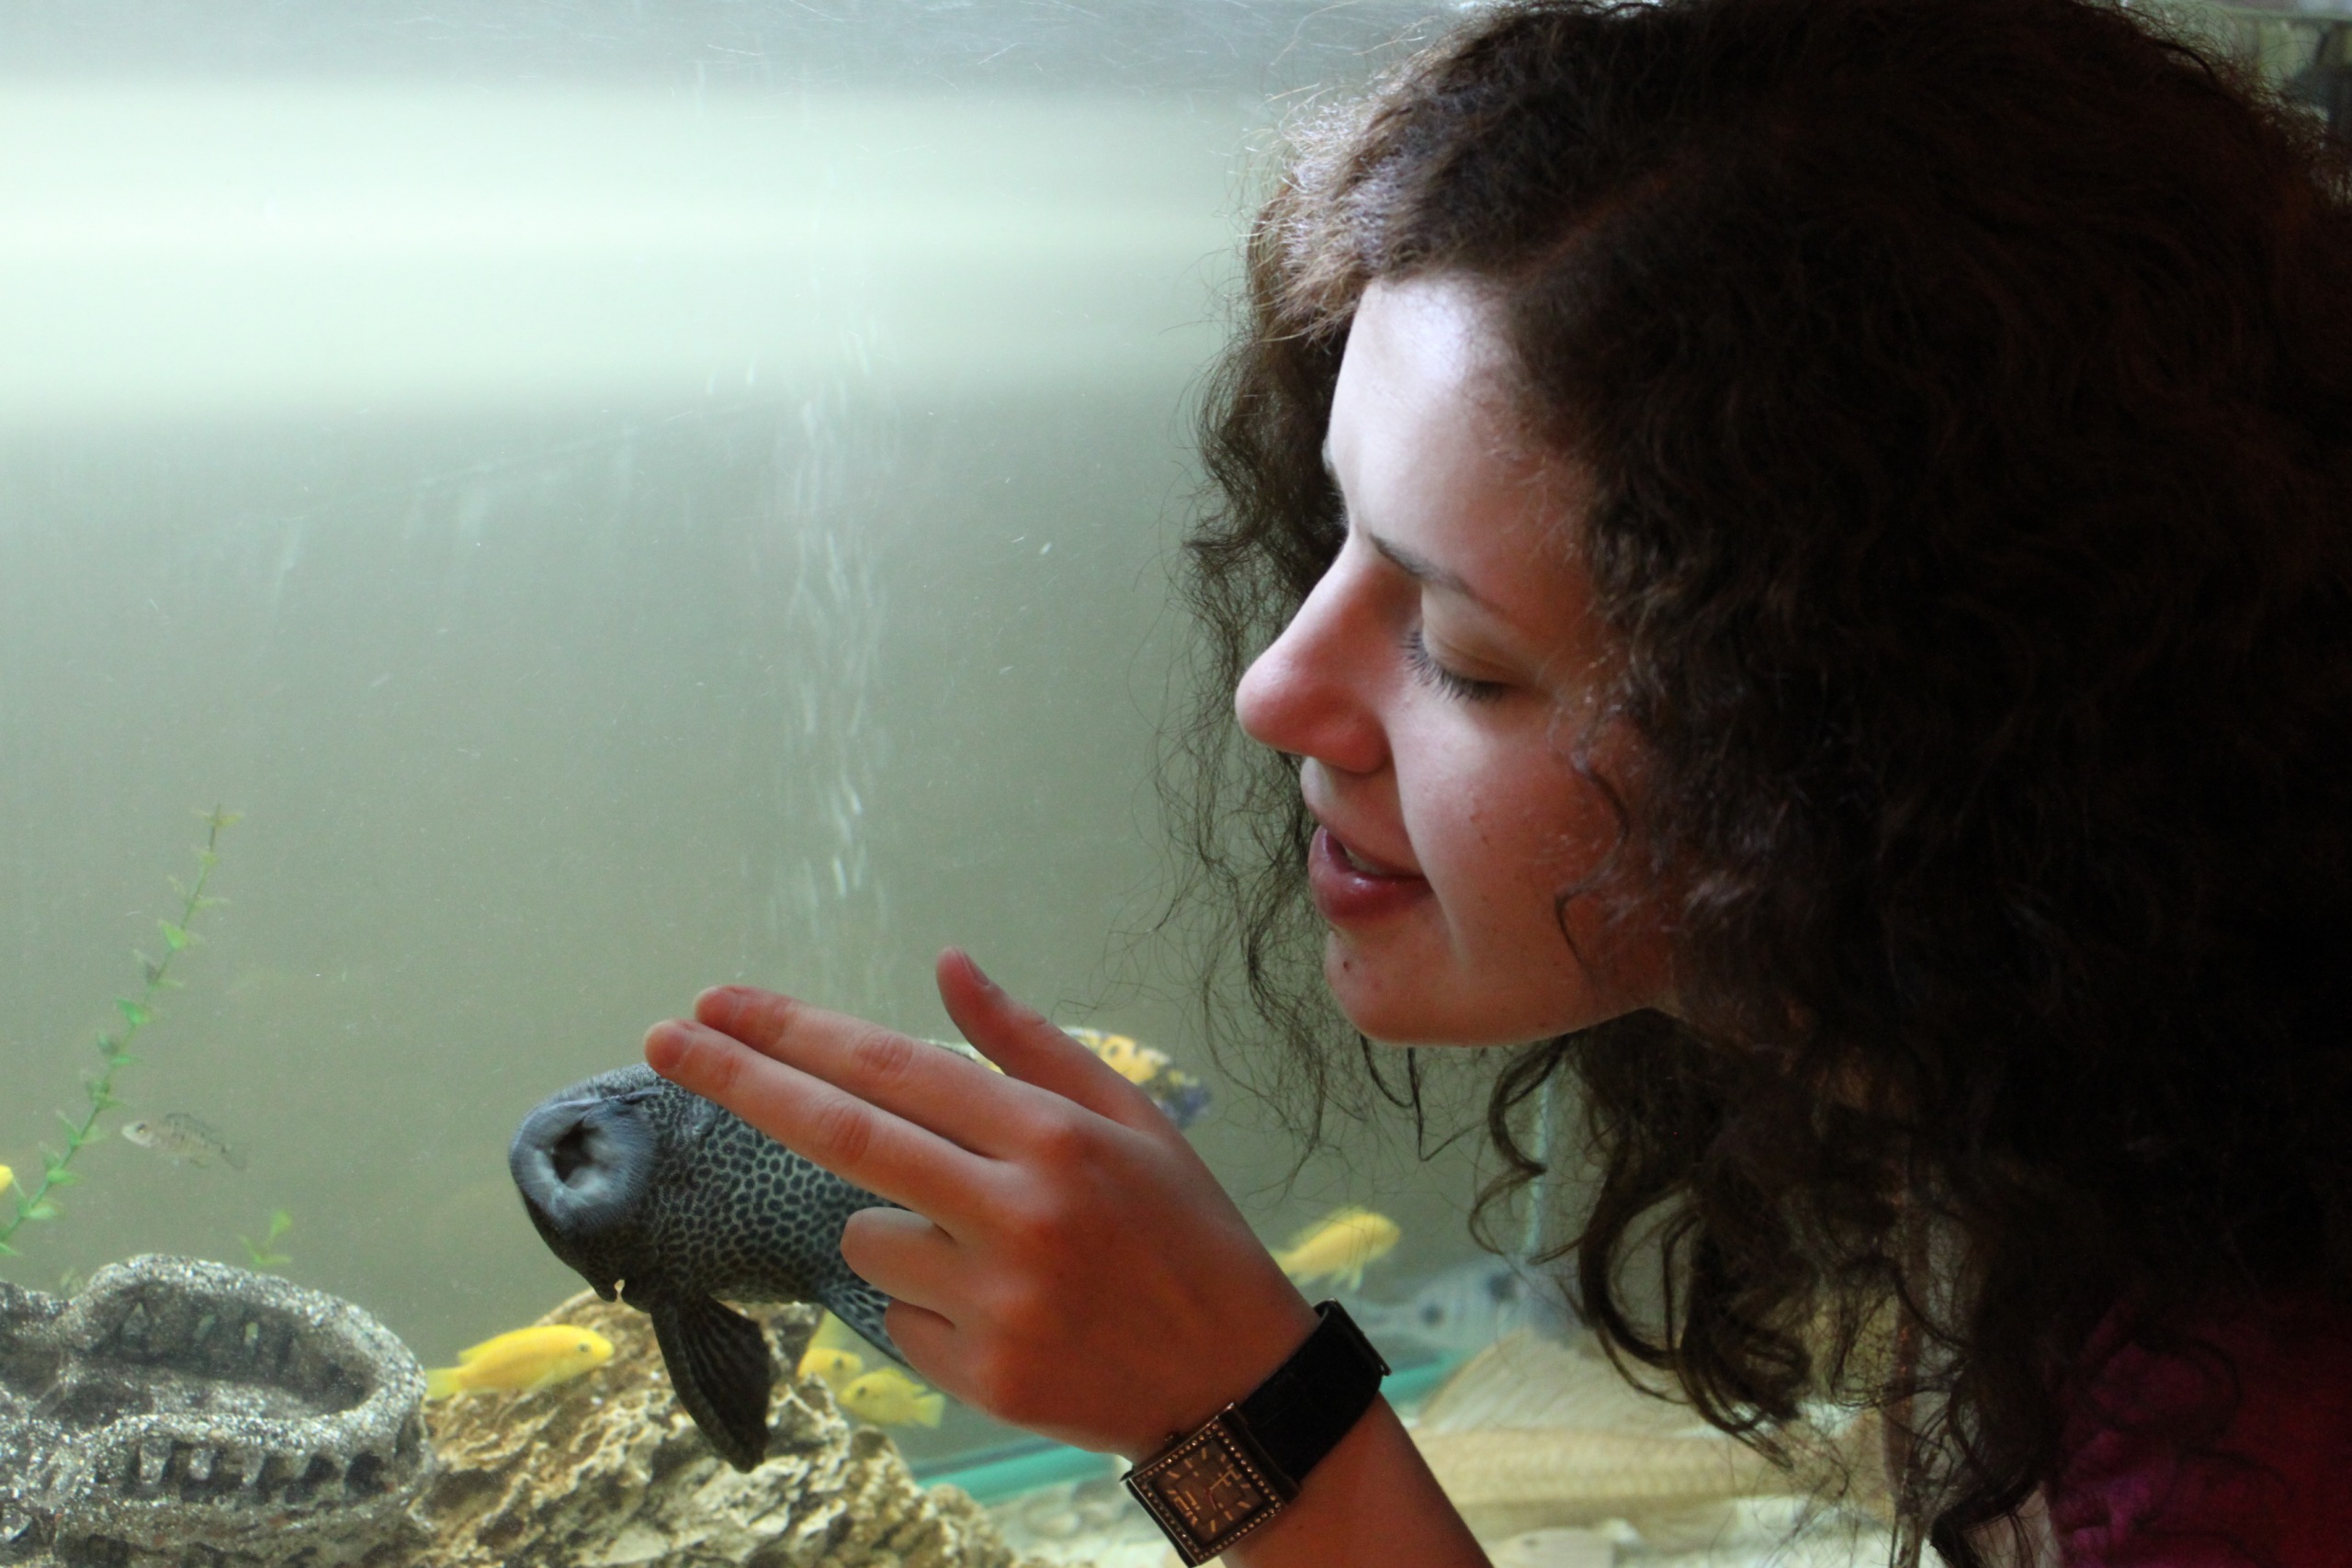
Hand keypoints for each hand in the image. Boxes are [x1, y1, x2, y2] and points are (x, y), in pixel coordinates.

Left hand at [642, 949, 1318, 1457]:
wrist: (1238, 1384)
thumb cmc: (1185, 1232)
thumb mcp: (1131, 1119)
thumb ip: (1028, 1044)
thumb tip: (947, 965)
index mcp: (1054, 1134)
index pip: (894, 1065)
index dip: (796, 1031)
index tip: (718, 1003)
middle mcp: (1018, 1210)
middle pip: (843, 1133)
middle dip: (742, 1080)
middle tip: (662, 1039)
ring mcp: (995, 1300)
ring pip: (868, 1238)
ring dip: (898, 1228)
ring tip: (1002, 1256)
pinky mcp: (981, 1377)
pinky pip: (898, 1318)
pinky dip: (932, 1305)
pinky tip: (1013, 1314)